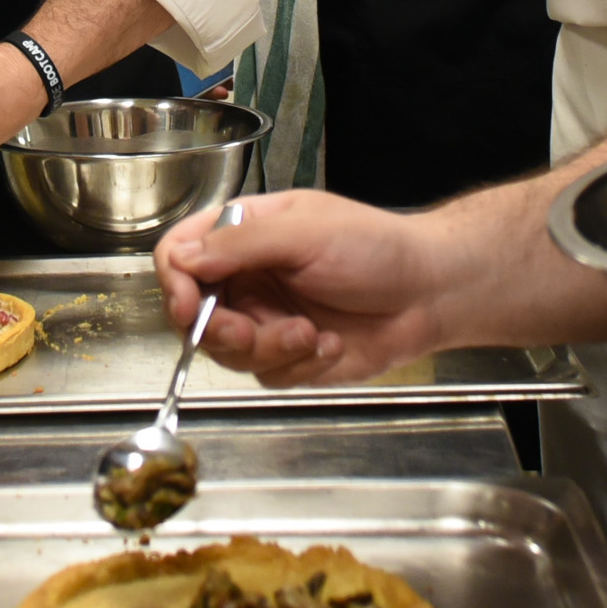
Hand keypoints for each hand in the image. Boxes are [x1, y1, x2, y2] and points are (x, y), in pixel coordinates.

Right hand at [156, 191, 458, 386]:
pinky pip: (268, 375)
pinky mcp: (291, 357)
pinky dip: (299, 364)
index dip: (176, 282)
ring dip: (269, 349)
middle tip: (250, 333)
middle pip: (195, 314)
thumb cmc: (376, 247)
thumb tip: (185, 259)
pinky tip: (330, 345)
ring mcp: (267, 319)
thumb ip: (242, 244)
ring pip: (229, 353)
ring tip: (311, 334)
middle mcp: (248, 278)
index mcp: (244, 234)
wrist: (430, 292)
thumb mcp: (306, 232)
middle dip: (221, 330)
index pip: (180, 254)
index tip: (189, 305)